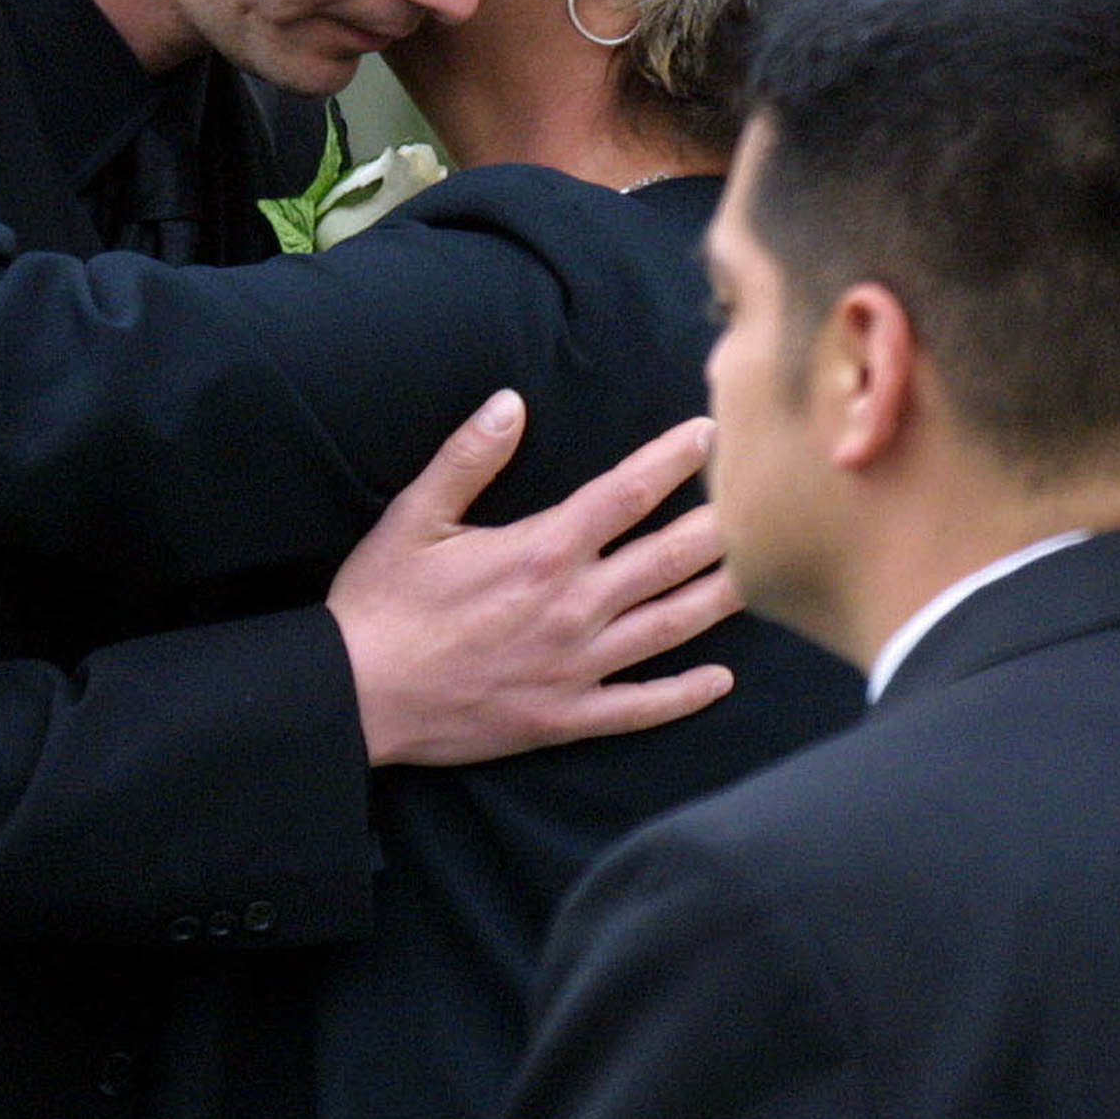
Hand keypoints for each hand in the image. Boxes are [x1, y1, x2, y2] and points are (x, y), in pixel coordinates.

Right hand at [328, 395, 741, 767]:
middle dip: (720, 526)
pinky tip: (719, 681)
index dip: (672, 460)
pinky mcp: (564, 716)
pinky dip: (684, 695)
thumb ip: (468, 456)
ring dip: (720, 599)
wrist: (355, 694)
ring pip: (669, 628)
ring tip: (762, 574)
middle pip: (668, 559)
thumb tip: (512, 401)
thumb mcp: (415, 515)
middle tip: (764, 500)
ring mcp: (575, 667)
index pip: (625, 494)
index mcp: (541, 550)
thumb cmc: (382, 601)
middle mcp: (573, 607)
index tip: (707, 433)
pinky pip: (639, 708)